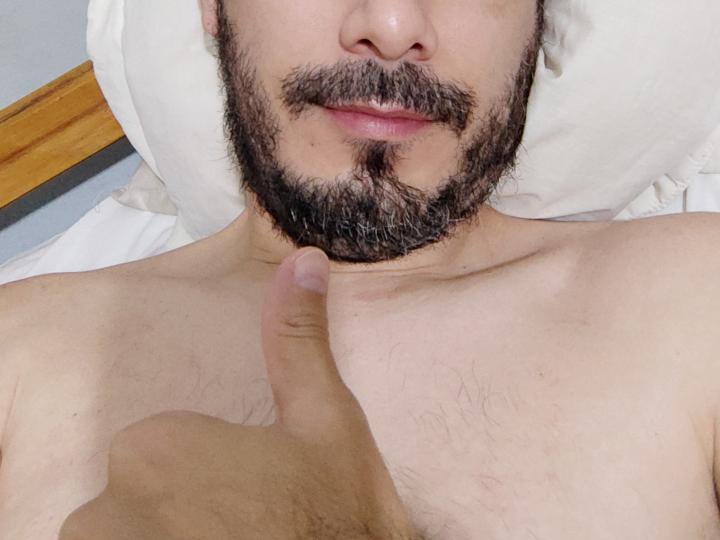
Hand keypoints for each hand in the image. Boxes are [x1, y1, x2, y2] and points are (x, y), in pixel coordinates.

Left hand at [59, 248, 415, 539]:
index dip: (211, 473)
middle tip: (247, 524)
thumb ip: (297, 342)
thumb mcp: (327, 423)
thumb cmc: (336, 514)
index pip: (161, 448)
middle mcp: (107, 507)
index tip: (253, 494)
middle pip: (138, 497)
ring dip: (168, 537)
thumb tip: (302, 258)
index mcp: (156, 445)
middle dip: (185, 510)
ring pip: (126, 535)